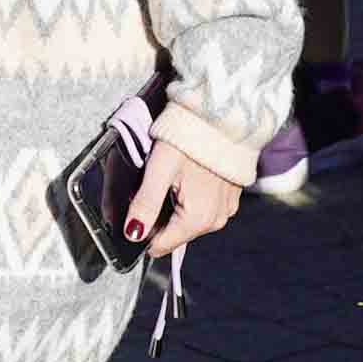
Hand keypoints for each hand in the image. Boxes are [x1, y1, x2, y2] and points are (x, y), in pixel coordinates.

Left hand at [126, 138, 247, 258]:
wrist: (224, 115)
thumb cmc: (190, 138)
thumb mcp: (160, 169)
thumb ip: (145, 203)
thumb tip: (132, 234)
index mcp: (198, 219)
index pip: (160, 246)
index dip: (142, 230)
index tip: (137, 206)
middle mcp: (215, 221)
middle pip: (174, 233)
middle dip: (158, 216)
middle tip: (153, 184)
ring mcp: (225, 210)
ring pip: (188, 221)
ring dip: (174, 207)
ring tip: (171, 178)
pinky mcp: (230, 197)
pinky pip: (203, 209)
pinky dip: (191, 198)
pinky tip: (186, 178)